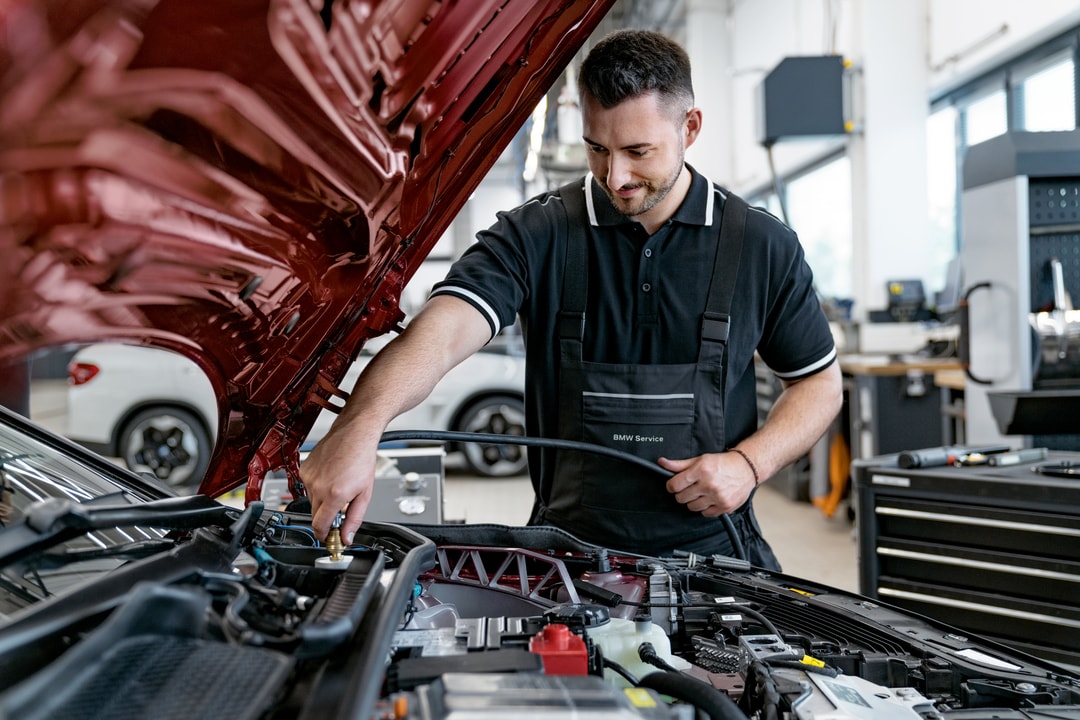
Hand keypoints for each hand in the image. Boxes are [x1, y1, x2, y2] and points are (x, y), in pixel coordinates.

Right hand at [299, 425, 380, 542]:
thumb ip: (354, 519)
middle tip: (339, 513)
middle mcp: (318, 487)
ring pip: (311, 501)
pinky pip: (308, 486)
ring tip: (338, 487)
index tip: (328, 538)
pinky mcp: (304, 469)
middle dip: (326, 518)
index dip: (324, 536)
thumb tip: (346, 537)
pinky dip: (317, 487)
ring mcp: (309, 477)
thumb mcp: (365, 494)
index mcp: (334, 495)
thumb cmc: (362, 459)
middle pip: (315, 515)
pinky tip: (330, 478)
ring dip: (322, 501)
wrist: (354, 435)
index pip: (320, 526)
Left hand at [659, 452, 755, 516]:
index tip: (674, 485)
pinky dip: (705, 508)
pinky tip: (710, 499)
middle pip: (681, 498)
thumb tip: (662, 463)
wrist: (746, 469)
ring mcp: (717, 497)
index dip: (671, 486)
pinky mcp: (724, 507)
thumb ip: (679, 464)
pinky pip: (705, 514)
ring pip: (692, 507)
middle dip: (682, 493)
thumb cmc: (723, 463)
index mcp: (701, 471)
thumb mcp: (700, 460)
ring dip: (693, 501)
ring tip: (701, 493)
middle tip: (690, 488)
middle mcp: (709, 485)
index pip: (675, 485)